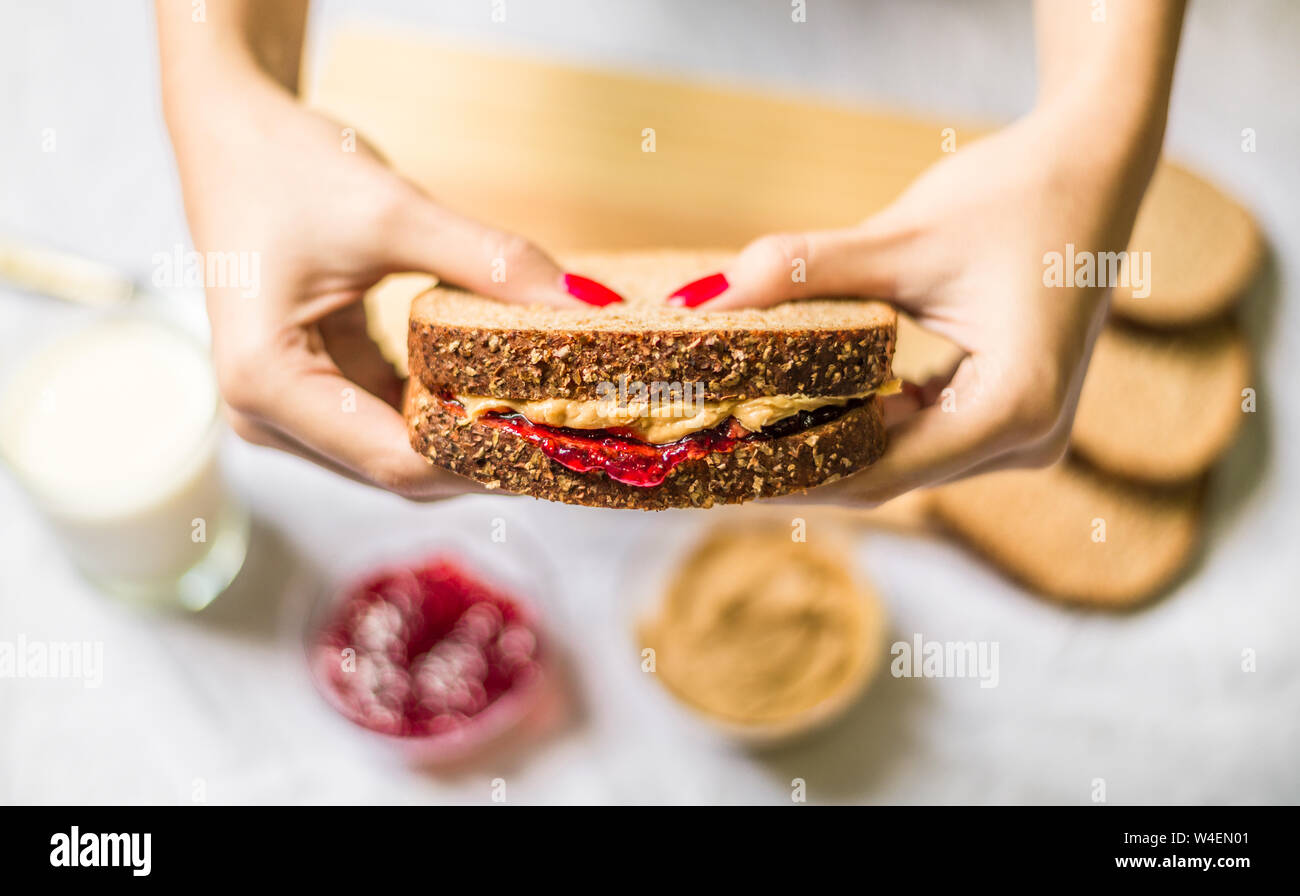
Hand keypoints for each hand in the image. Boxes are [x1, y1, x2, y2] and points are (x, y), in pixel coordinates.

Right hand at [165, 77, 581, 498]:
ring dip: (471, 439)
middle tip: (576, 437)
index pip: (398, 459)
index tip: (565, 444)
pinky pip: (391, 422)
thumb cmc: (286, 164)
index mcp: (267, 382)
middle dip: (487, 456)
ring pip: (401, 455)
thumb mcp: (395, 212)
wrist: (228, 132)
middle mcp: (266, 415)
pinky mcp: (311, 393)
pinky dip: (446, 410)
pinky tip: (504, 393)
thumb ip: (490, 261)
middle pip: (400, 468)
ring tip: (552, 417)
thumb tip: (584, 302)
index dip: (488, 460)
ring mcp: (287, 412)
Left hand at [683, 104, 1157, 504]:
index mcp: (1014, 408)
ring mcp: (1026, 434)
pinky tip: (808, 399)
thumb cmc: (1013, 194)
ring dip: (831, 441)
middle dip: (803, 458)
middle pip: (890, 473)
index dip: (796, 469)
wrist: (1093, 166)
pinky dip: (868, 421)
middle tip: (717, 448)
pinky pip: (924, 435)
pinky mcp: (1011, 414)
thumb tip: (700, 299)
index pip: (882, 470)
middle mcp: (1028, 440)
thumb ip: (803, 270)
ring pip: (903, 459)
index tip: (723, 463)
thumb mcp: (903, 238)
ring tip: (746, 426)